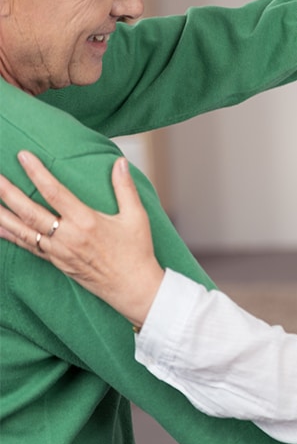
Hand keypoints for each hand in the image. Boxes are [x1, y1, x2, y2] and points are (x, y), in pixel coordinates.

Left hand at [0, 151, 163, 327]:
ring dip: (2, 214)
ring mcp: (58, 251)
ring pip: (22, 230)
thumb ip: (125, 188)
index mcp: (86, 222)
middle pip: (30, 211)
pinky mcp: (56, 262)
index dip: (37, 173)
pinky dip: (10, 235)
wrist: (132, 287)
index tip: (23, 156)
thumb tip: (121, 162)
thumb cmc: (136, 252)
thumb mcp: (136, 217)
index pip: (55, 192)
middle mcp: (67, 237)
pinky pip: (27, 246)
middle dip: (8, 192)